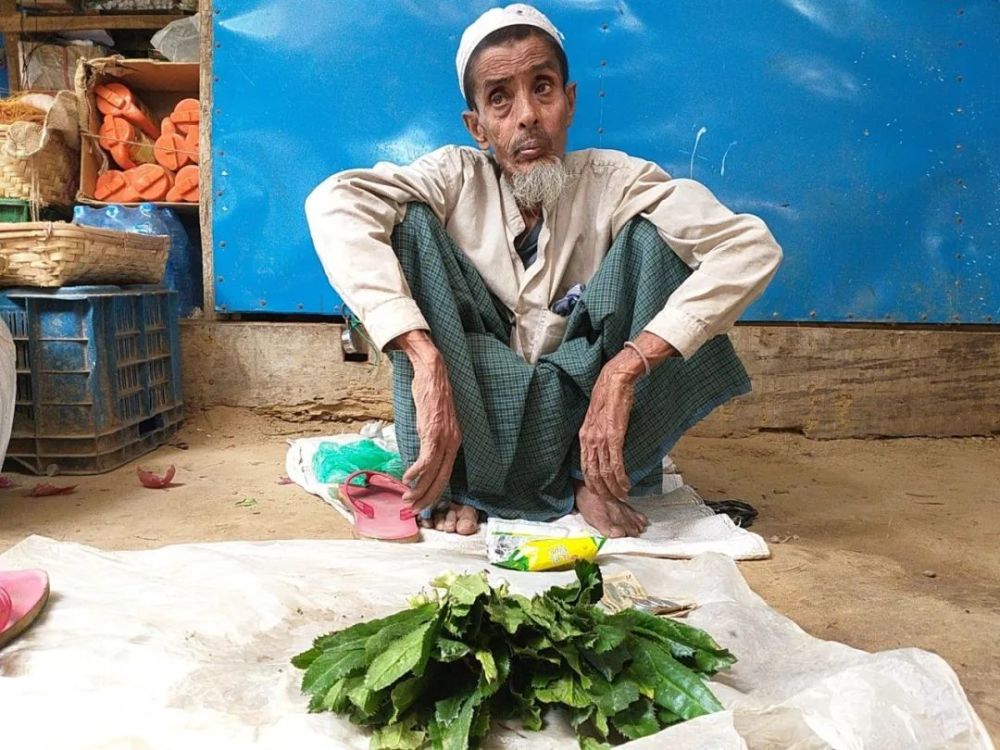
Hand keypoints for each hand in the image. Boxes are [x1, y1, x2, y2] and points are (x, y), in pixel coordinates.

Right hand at [394, 331, 461, 510]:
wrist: (433, 372)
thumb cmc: (431, 394)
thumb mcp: (434, 421)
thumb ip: (430, 438)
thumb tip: (421, 455)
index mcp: (454, 441)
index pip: (446, 474)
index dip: (435, 492)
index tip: (424, 504)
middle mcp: (452, 442)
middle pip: (441, 478)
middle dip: (427, 497)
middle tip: (414, 509)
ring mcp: (444, 437)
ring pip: (433, 472)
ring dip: (419, 489)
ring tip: (407, 499)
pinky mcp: (433, 431)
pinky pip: (426, 458)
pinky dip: (416, 471)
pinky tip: (407, 478)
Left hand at [579, 367, 635, 499]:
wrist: (615, 381)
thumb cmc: (609, 396)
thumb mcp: (597, 418)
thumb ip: (598, 433)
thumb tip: (605, 446)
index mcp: (584, 436)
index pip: (585, 467)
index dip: (593, 483)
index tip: (602, 493)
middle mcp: (589, 440)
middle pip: (593, 474)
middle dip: (603, 491)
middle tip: (613, 501)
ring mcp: (601, 439)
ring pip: (605, 472)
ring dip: (614, 488)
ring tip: (622, 496)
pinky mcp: (614, 436)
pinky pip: (616, 463)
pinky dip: (621, 477)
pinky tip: (626, 485)